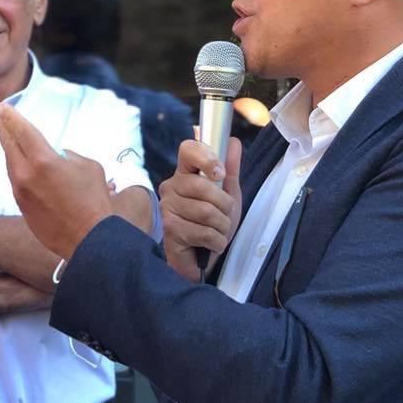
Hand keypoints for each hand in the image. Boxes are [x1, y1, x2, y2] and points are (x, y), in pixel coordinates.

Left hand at [0, 104, 112, 259]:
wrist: (88, 238)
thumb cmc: (94, 200)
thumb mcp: (89, 167)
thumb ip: (69, 155)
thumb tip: (58, 154)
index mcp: (44, 160)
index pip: (22, 131)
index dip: (12, 117)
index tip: (4, 108)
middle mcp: (26, 174)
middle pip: (9, 145)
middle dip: (3, 128)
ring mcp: (21, 192)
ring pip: (10, 164)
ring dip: (8, 148)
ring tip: (6, 137)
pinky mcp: (22, 206)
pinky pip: (15, 181)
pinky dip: (14, 168)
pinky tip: (16, 163)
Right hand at [159, 136, 243, 280]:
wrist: (202, 259)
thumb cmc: (211, 224)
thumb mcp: (227, 195)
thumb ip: (230, 169)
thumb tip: (234, 142)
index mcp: (185, 174)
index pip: (188, 149)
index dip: (206, 157)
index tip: (220, 173)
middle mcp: (171, 188)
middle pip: (203, 186)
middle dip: (224, 205)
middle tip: (224, 216)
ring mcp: (167, 209)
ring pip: (207, 212)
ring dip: (222, 227)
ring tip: (217, 232)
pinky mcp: (169, 230)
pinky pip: (204, 232)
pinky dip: (217, 242)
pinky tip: (211, 244)